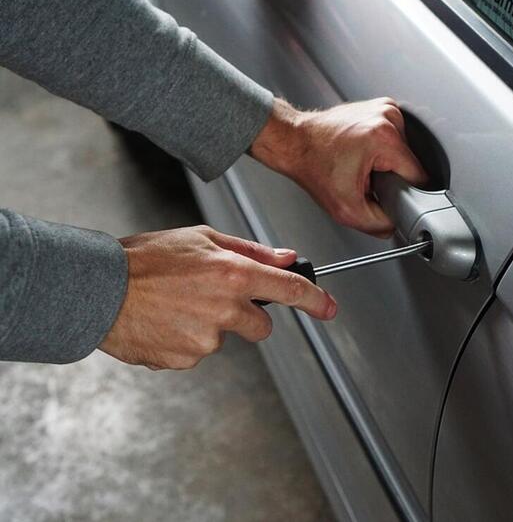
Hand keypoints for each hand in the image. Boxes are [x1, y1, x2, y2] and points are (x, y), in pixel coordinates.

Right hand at [100, 225, 336, 369]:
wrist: (98, 290)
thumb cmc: (145, 259)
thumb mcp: (201, 238)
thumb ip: (250, 250)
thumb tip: (286, 258)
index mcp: (233, 274)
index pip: (290, 290)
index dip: (316, 301)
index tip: (329, 308)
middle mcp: (225, 309)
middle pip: (261, 326)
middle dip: (246, 316)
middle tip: (212, 298)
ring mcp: (206, 339)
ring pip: (225, 338)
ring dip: (209, 326)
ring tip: (176, 305)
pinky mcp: (186, 360)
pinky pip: (197, 352)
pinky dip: (185, 340)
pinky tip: (165, 322)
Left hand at [251, 97, 427, 237]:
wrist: (294, 142)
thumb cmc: (313, 166)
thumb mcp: (346, 210)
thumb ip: (379, 225)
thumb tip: (396, 225)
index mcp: (384, 138)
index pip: (419, 176)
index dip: (405, 193)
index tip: (386, 194)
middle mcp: (388, 117)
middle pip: (410, 163)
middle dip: (392, 177)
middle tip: (366, 179)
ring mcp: (385, 108)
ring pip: (404, 151)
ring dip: (387, 163)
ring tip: (362, 164)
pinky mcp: (381, 107)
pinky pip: (395, 138)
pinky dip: (382, 150)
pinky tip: (363, 153)